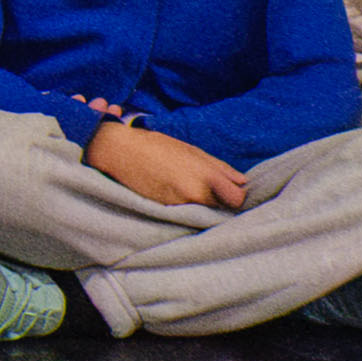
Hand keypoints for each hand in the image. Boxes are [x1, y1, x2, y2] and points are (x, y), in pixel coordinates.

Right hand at [88, 118, 248, 211]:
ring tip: (186, 190)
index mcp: (206, 175)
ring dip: (200, 205)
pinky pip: (185, 214)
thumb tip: (242, 182)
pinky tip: (173, 194)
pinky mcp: (166, 212)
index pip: (237, 199)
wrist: (118, 151)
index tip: (229, 191)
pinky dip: (184, 208)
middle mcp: (195, 193)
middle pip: (222, 208)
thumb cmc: (156, 146)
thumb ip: (219, 167)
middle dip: (218, 201)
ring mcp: (180, 205)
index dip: (235, 195)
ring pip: (203, 213)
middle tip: (208, 191)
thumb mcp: (191, 150)